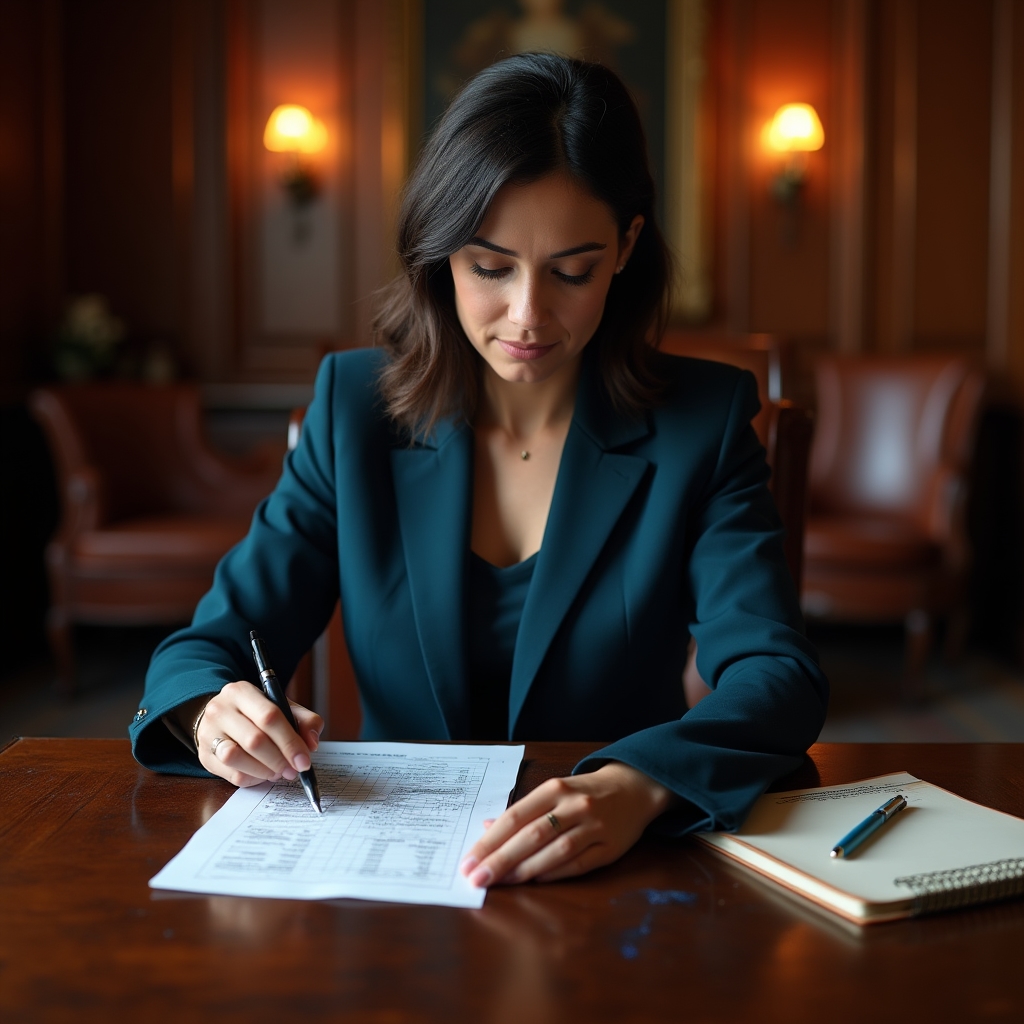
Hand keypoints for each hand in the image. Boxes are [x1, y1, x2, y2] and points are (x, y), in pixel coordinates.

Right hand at [195, 681, 323, 787]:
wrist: (220, 717)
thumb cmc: (255, 713)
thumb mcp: (281, 707)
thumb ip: (304, 720)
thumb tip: (312, 743)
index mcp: (241, 691)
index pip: (270, 716)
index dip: (290, 742)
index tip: (304, 760)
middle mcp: (220, 709)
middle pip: (254, 740)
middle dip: (279, 760)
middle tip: (293, 770)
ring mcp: (208, 733)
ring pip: (237, 758)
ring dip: (264, 770)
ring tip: (277, 771)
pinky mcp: (204, 756)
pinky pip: (231, 774)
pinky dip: (253, 778)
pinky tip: (262, 773)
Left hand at [459, 762, 675, 886]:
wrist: (634, 787)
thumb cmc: (584, 792)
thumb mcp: (554, 791)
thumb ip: (523, 812)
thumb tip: (486, 828)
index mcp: (555, 788)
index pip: (515, 816)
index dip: (490, 840)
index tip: (469, 860)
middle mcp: (574, 805)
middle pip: (531, 835)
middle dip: (500, 859)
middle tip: (476, 878)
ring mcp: (594, 827)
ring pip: (555, 851)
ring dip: (524, 870)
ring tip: (500, 883)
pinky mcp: (609, 848)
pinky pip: (578, 864)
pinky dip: (554, 873)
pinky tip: (534, 881)